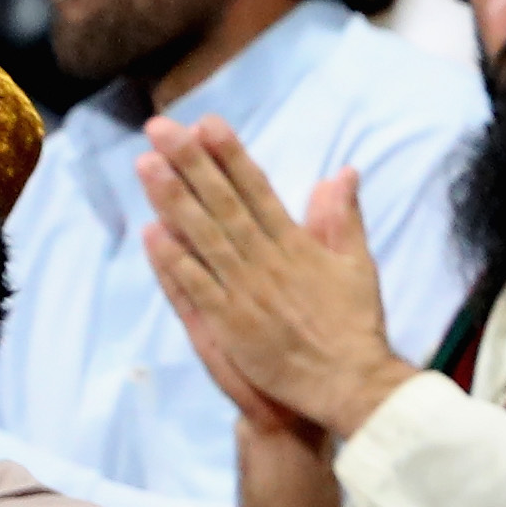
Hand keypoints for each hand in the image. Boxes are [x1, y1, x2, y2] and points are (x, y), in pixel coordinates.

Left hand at [138, 125, 415, 441]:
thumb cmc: (355, 326)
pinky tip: (151, 232)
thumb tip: (342, 172)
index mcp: (296, 244)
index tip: (207, 123)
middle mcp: (266, 261)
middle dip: (190, 163)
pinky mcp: (229, 324)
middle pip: (222, 204)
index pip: (257, 189)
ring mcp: (244, 292)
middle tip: (160, 129)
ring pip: (203, 237)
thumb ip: (344, 218)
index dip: (230, 155)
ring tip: (145, 166)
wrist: (349, 383)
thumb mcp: (359, 264)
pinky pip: (196, 286)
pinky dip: (174, 260)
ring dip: (172, 201)